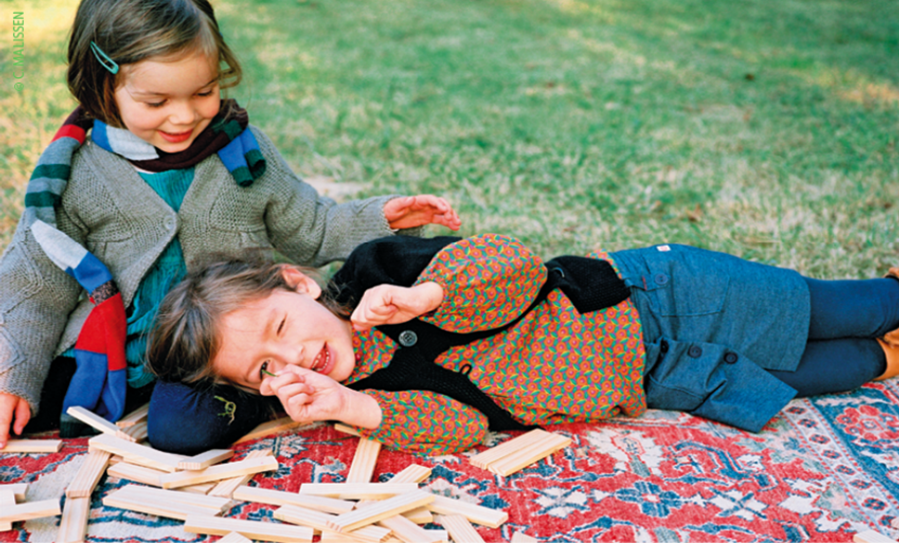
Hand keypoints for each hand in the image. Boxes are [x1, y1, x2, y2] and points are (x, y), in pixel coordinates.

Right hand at [0, 392, 30, 448]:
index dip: (1, 435)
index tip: (2, 445)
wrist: (8, 381)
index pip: (3, 421)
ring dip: (0, 430)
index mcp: (6, 401)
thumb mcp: (25, 402)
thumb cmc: (17, 391)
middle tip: (3, 443)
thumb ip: (22, 417)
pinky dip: (0, 426)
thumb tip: (18, 431)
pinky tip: (3, 430)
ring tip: (4, 436)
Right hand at [259, 366, 380, 427]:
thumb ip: (290, 371)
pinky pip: (293, 400)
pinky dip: (304, 395)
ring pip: (283, 392)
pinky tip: (311, 398)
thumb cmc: (325, 387)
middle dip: (291, 377)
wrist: (338, 396)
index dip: (269, 379)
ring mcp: (290, 409)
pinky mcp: (297, 415)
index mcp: (286, 390)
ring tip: (310, 390)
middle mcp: (286, 400)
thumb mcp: (305, 373)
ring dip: (301, 386)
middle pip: (274, 384)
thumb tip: (276, 373)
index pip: (267, 385)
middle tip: (305, 381)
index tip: (283, 375)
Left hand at [350, 282, 443, 330]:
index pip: (356, 318)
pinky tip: (394, 305)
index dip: (371, 323)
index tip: (385, 317)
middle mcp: (369, 293)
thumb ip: (369, 322)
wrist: (420, 303)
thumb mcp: (383, 320)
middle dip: (377, 320)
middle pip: (360, 317)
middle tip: (390, 313)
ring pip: (367, 314)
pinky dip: (386, 312)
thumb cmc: (404, 309)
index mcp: (367, 300)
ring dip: (383, 316)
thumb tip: (355, 326)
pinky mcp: (382, 291)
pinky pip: (374, 308)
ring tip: (393, 308)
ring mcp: (375, 291)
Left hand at [383, 195, 460, 230]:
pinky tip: (455, 228)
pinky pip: (441, 220)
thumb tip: (411, 198)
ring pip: (443, 212)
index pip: (432, 199)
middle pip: (441, 204)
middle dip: (448, 210)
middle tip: (453, 219)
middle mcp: (425, 204)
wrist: (388, 217)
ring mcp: (428, 211)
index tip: (446, 210)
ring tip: (458, 224)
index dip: (439, 204)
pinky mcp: (428, 218)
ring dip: (452, 217)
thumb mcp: (394, 207)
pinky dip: (448, 223)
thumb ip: (403, 203)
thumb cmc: (389, 210)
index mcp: (418, 200)